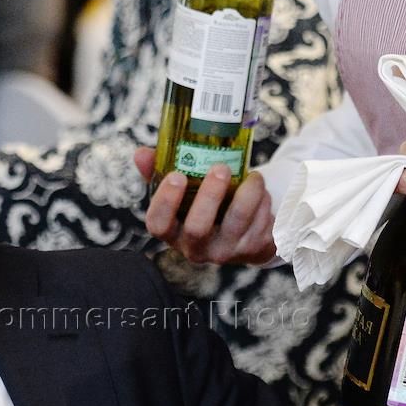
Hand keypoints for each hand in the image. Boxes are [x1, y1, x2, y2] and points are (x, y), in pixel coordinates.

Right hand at [135, 147, 276, 264]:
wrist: (241, 234)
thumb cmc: (202, 206)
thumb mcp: (180, 191)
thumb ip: (158, 171)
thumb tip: (141, 153)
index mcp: (173, 232)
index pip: (158, 225)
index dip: (165, 202)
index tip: (177, 175)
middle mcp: (196, 248)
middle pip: (198, 228)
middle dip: (210, 195)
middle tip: (220, 168)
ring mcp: (226, 252)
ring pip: (238, 221)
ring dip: (249, 192)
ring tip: (253, 176)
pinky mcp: (254, 249)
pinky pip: (262, 221)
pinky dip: (265, 200)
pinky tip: (261, 192)